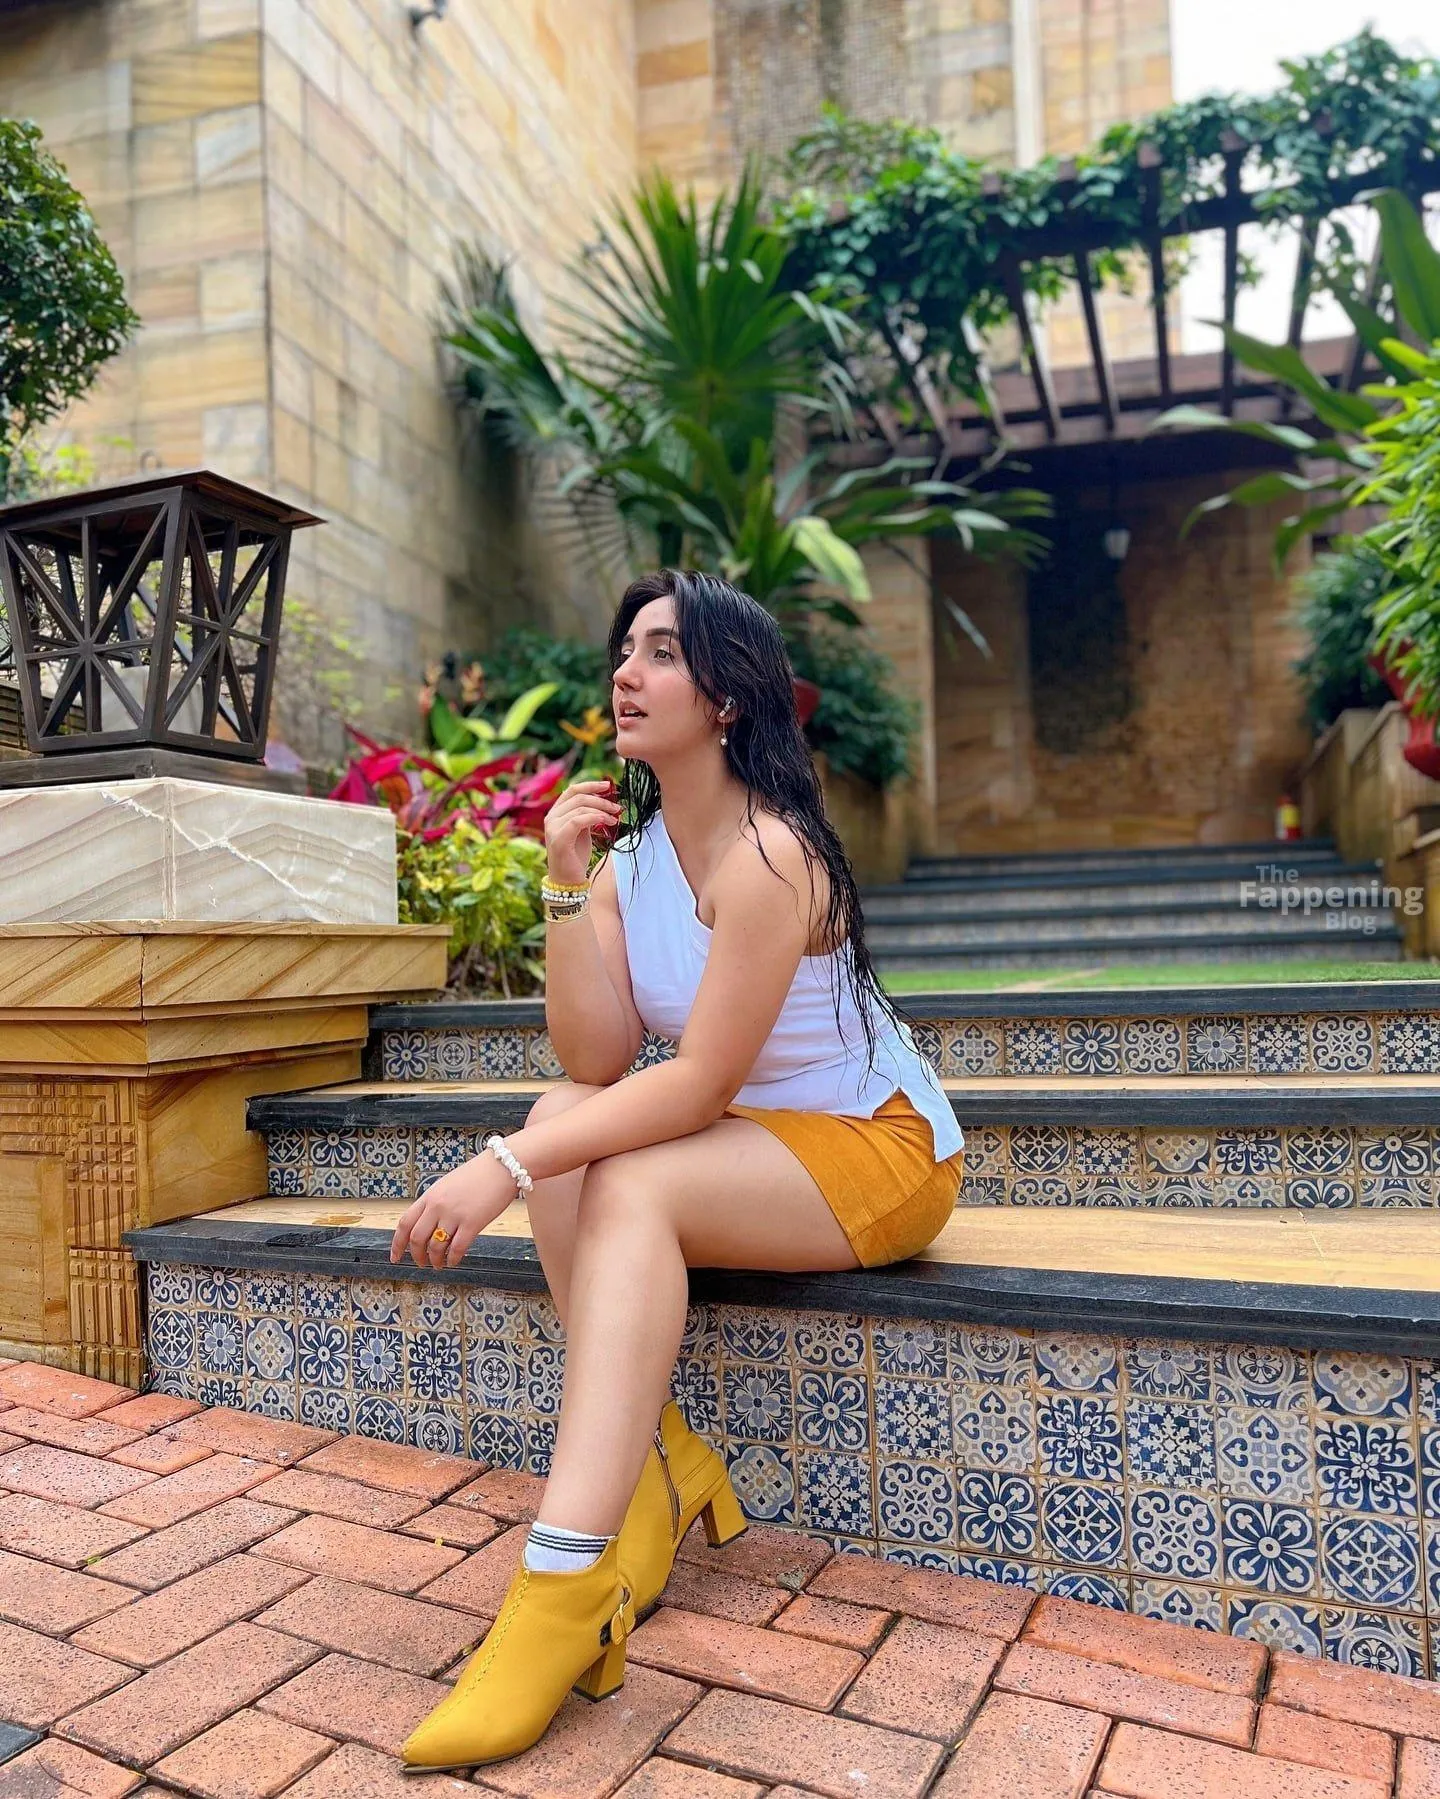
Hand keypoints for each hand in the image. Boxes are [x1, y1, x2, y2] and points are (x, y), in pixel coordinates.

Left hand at [389, 1148, 517, 1269]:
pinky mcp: (473, 1223)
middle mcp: (438, 1206)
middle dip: (416, 1256)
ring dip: (435, 1260)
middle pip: (417, 1239)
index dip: (397, 1244)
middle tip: (421, 1263)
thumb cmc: (478, 1174)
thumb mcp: (448, 1184)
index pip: (405, 1224)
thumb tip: (428, 1224)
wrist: (502, 1165)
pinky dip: (453, 1259)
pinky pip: (457, 1249)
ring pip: (436, 1247)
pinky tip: (454, 1262)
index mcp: (430, 1196)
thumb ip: (436, 1202)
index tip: (395, 1257)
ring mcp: (454, 1215)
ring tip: (439, 1265)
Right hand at [544, 778, 621, 884]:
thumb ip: (585, 815)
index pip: (572, 790)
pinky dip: (595, 817)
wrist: (568, 880)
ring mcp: (553, 828)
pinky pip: (578, 820)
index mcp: (556, 813)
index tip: (608, 786)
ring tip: (614, 818)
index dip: (590, 785)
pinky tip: (606, 821)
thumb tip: (602, 801)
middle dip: (601, 800)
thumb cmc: (575, 856)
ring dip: (602, 810)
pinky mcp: (559, 838)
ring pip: (580, 807)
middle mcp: (551, 818)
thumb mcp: (582, 831)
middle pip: (578, 797)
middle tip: (617, 808)